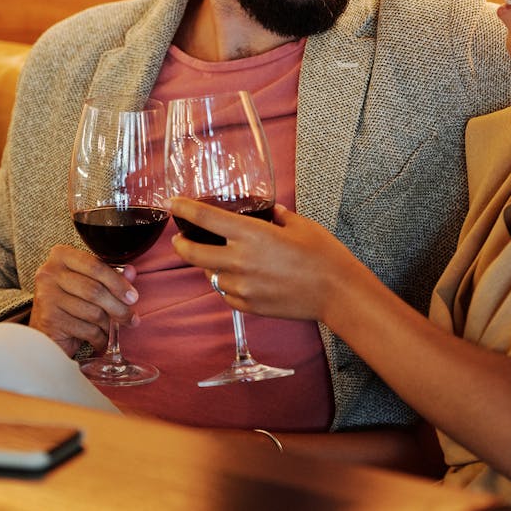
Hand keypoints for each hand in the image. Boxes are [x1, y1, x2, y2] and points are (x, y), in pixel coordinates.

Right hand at [28, 244, 140, 354]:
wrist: (43, 332)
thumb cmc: (69, 303)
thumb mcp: (89, 283)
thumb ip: (110, 275)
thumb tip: (131, 273)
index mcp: (61, 256)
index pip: (96, 265)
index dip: (118, 282)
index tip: (133, 297)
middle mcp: (49, 273)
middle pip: (95, 290)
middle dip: (119, 307)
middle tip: (131, 318)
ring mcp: (47, 296)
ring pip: (93, 312)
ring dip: (108, 324)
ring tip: (110, 329)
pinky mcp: (49, 320)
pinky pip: (86, 329)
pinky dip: (99, 337)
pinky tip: (100, 339)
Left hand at [168, 200, 362, 320]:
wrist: (337, 292)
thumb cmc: (323, 255)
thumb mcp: (300, 225)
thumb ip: (277, 216)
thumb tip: (269, 212)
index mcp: (251, 235)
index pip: (205, 218)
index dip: (184, 209)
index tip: (173, 203)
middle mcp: (240, 261)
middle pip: (192, 253)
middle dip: (181, 244)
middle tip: (179, 239)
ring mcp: (242, 287)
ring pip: (210, 276)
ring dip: (208, 266)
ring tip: (216, 259)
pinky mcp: (249, 306)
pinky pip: (226, 294)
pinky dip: (225, 285)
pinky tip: (235, 279)